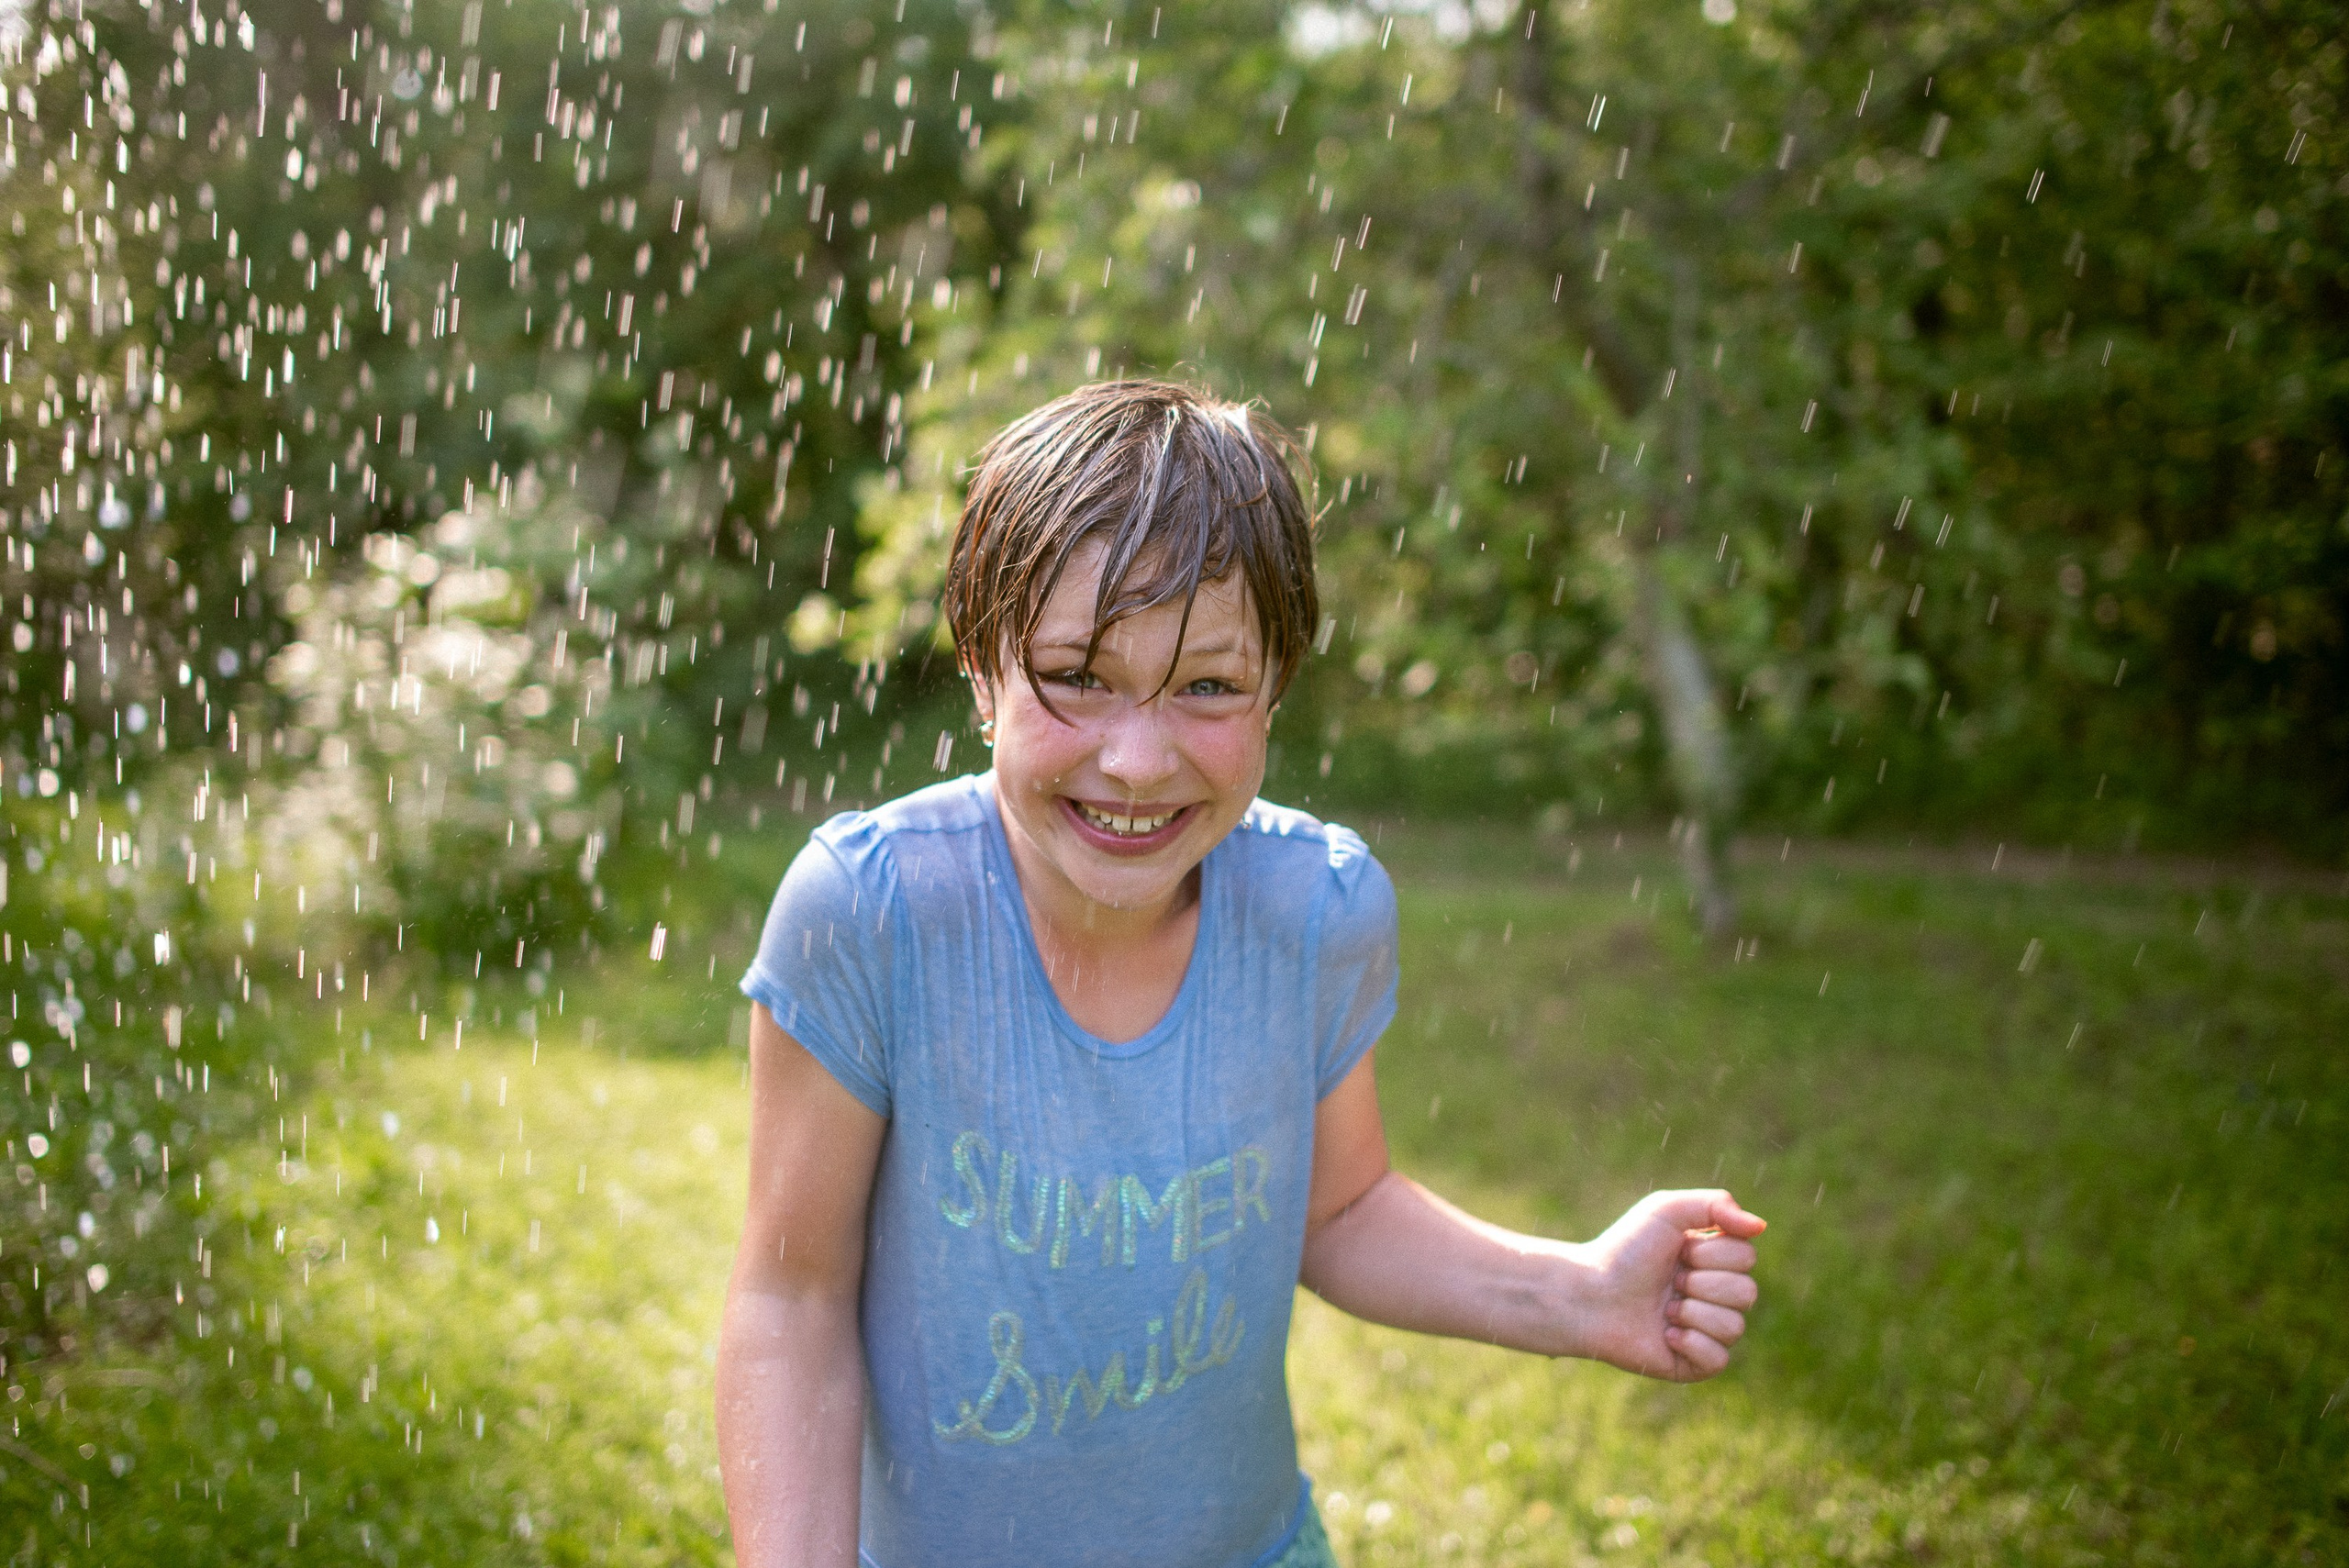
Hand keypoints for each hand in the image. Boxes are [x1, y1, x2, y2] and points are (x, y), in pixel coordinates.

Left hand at [1569, 1189, 1764, 1381]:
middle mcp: (1714, 1296)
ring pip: (1735, 1326)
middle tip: (1669, 1281)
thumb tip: (1760, 1227)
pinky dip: (1691, 1343)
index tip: (1679, 1250)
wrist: (1590, 1293)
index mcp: (1713, 1262)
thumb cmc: (1624, 1251)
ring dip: (1693, 1312)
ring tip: (1664, 1308)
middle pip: (1747, 1292)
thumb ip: (1716, 1205)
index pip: (1747, 1257)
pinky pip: (1720, 1358)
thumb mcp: (1666, 1211)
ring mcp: (1706, 1331)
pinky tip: (1666, 1334)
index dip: (1712, 1254)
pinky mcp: (1694, 1364)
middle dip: (1703, 1283)